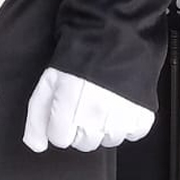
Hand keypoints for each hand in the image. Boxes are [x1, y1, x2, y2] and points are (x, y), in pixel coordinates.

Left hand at [22, 67, 154, 152]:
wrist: (115, 34)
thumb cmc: (81, 55)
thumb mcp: (49, 80)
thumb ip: (37, 115)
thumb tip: (36, 145)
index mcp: (69, 105)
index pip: (60, 139)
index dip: (59, 124)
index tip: (64, 110)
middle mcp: (95, 114)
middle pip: (84, 143)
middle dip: (81, 127)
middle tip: (84, 103)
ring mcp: (121, 117)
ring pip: (108, 141)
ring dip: (105, 127)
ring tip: (104, 101)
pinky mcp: (143, 115)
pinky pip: (133, 134)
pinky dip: (129, 123)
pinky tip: (122, 104)